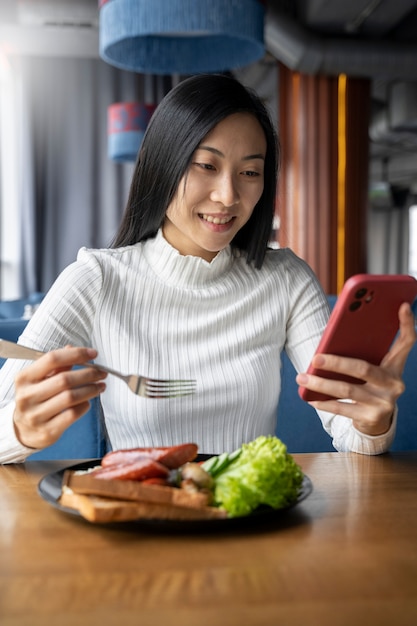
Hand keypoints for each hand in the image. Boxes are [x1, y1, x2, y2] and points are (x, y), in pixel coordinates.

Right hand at [13, 346, 106, 449]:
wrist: (23, 430)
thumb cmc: (35, 399)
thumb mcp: (38, 380)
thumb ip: (55, 365)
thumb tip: (71, 348)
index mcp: (24, 378)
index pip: (52, 359)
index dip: (76, 354)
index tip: (93, 353)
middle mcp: (27, 396)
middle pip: (64, 379)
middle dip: (89, 374)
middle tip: (102, 373)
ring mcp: (36, 415)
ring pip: (70, 397)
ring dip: (90, 389)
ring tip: (100, 386)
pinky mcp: (47, 431)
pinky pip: (72, 414)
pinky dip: (84, 406)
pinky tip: (88, 402)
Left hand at [296, 303, 416, 435]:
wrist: (376, 421)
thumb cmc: (368, 386)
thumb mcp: (371, 368)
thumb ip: (361, 353)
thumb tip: (331, 341)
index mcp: (395, 366)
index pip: (407, 341)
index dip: (406, 323)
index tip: (401, 305)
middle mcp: (394, 383)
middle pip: (363, 368)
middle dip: (335, 363)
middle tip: (314, 358)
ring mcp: (385, 402)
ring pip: (347, 389)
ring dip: (321, 384)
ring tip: (301, 378)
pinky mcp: (372, 418)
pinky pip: (343, 408)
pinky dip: (324, 402)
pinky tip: (310, 398)